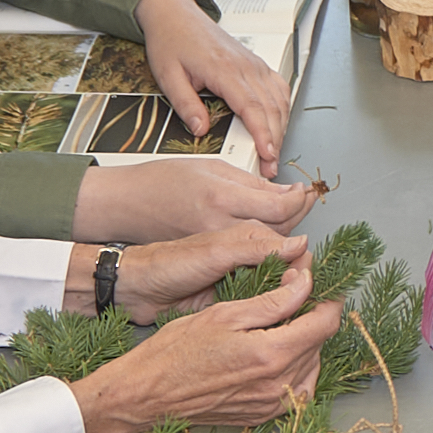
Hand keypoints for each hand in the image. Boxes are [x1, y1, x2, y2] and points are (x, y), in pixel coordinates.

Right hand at [72, 263, 346, 432]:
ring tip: (281, 327)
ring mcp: (272, 404)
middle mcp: (279, 384)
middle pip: (319, 344)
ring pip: (312, 367)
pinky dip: (296, 370)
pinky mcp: (263, 416)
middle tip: (293, 300)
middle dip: (312, 318)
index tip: (322, 288)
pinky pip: (297, 390)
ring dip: (305, 344)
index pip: (325, 324)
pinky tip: (276, 355)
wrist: (149, 394)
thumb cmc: (178, 350)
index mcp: (272, 354)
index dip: (328, 300)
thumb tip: (305, 284)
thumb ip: (273, 301)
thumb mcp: (225, 313)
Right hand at [75, 159, 322, 244]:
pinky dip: (266, 249)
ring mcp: (214, 249)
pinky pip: (249, 259)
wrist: (125, 210)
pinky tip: (273, 239)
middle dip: (298, 216)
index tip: (306, 192)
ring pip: (266, 247)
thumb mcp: (210, 169)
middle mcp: (219, 228)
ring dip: (287, 234)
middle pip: (278, 230)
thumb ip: (251, 184)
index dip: (299, 202)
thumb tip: (287, 193)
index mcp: (220, 198)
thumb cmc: (160, 184)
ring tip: (294, 217)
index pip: (278, 208)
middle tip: (306, 202)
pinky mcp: (209, 262)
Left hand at [107, 223, 305, 315]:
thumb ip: (258, 248)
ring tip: (294, 321)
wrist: (138, 290)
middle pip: (290, 273)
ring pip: (277, 295)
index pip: (293, 249)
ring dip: (285, 306)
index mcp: (250, 237)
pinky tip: (274, 328)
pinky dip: (268, 318)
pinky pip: (259, 311)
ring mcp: (242, 282)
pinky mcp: (233, 303)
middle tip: (304, 307)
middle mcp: (250, 258)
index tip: (311, 287)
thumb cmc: (170, 264)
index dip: (305, 268)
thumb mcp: (217, 252)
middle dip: (300, 289)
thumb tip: (300, 243)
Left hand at [140, 0, 291, 173]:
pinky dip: (283, 109)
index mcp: (223, 69)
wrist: (176, 15)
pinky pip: (278, 88)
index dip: (263, 134)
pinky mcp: (256, 63)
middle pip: (271, 108)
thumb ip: (186, 105)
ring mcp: (254, 63)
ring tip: (273, 153)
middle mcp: (245, 66)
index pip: (252, 107)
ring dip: (281, 128)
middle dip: (274, 140)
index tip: (267, 155)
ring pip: (279, 100)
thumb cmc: (171, 41)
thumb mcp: (168, 76)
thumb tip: (201, 131)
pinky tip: (278, 124)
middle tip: (269, 168)